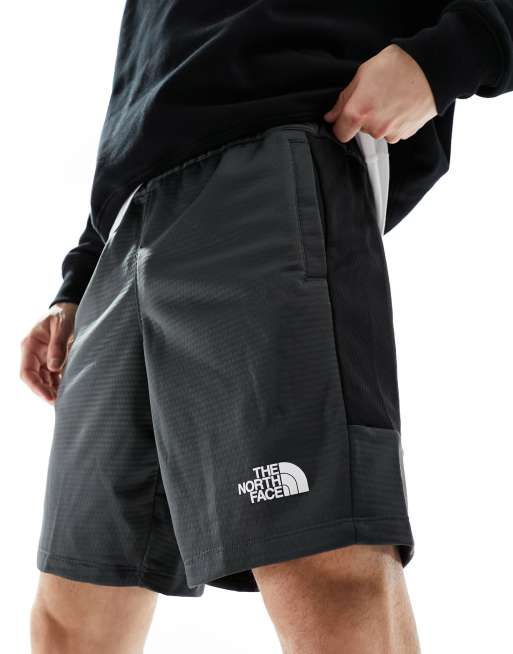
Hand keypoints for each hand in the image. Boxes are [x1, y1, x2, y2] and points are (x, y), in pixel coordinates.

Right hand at [20, 302, 77, 402]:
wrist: (68, 309)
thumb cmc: (63, 315)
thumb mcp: (61, 326)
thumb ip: (58, 346)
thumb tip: (54, 367)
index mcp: (29, 345)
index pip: (26, 372)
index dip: (36, 387)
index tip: (49, 397)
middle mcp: (33, 354)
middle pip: (35, 379)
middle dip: (45, 392)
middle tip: (59, 402)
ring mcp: (42, 358)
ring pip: (44, 380)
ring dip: (53, 390)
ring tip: (66, 398)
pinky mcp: (52, 360)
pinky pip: (54, 376)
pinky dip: (60, 383)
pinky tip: (69, 389)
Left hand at [323, 44, 437, 143]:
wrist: (433, 68)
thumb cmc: (398, 66)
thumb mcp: (363, 74)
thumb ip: (344, 99)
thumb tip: (332, 116)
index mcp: (359, 113)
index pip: (340, 133)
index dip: (340, 124)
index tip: (344, 116)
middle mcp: (374, 128)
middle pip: (360, 130)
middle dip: (363, 117)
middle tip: (374, 96)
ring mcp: (391, 133)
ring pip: (377, 131)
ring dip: (380, 119)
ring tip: (390, 97)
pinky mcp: (405, 134)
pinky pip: (393, 131)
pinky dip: (394, 121)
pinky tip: (400, 104)